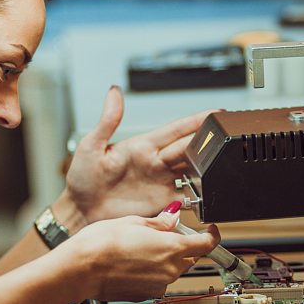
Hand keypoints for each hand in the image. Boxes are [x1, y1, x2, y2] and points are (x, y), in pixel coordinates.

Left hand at [63, 86, 215, 225]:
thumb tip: (113, 92)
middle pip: (189, 149)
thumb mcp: (91, 146)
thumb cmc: (82, 179)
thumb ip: (107, 121)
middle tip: (224, 138)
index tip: (215, 113)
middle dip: (208, 143)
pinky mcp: (162, 204)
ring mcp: (161, 183)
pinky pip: (188, 198)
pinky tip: (208, 191)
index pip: (175, 130)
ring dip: (207, 168)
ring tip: (222, 163)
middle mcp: (156, 163)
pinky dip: (200, 195)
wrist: (80, 211)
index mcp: (142, 146)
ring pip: (193, 171)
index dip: (196, 121)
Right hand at [64, 212, 220, 301]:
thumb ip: (159, 223)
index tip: (210, 230)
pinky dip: (150, 272)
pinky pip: (156, 281)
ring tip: (138, 248)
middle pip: (188, 257)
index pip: (206, 244)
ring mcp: (158, 285)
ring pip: (171, 270)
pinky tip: (131, 262)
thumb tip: (172, 218)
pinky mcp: (145, 295)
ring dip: (163, 259)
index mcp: (172, 249)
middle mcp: (169, 270)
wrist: (79, 270)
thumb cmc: (100, 245)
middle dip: (180, 246)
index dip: (211, 235)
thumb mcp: (133, 222)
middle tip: (160, 234)